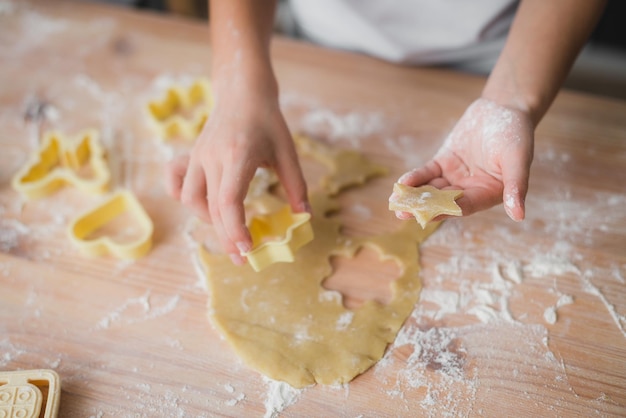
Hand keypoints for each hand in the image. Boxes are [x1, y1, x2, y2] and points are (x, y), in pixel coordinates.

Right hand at [166, 76, 308, 264]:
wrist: (242, 92)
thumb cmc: (268, 121)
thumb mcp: (287, 152)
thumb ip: (296, 186)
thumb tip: (303, 217)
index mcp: (238, 155)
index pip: (228, 201)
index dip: (236, 229)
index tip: (248, 250)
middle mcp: (212, 157)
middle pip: (212, 208)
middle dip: (227, 237)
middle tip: (242, 259)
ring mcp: (197, 157)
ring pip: (191, 199)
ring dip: (209, 220)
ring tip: (229, 229)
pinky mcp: (191, 157)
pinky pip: (177, 185)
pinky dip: (187, 201)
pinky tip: (202, 208)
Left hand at [393, 98, 533, 221]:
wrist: (505, 107)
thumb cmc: (517, 134)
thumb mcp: (518, 159)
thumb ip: (516, 186)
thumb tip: (519, 215)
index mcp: (489, 194)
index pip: (465, 207)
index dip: (447, 211)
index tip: (428, 215)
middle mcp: (470, 190)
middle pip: (443, 202)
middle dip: (423, 207)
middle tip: (402, 214)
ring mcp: (455, 176)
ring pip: (432, 189)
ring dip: (414, 196)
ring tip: (395, 203)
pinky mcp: (444, 162)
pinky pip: (427, 173)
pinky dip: (415, 178)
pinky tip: (401, 184)